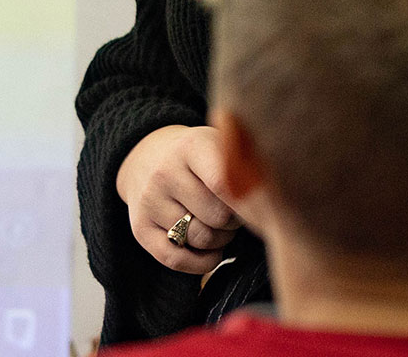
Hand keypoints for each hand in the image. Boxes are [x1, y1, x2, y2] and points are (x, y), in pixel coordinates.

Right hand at [116, 124, 241, 273]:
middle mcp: (166, 172)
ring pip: (200, 239)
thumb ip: (242, 163)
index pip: (225, 183)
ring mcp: (150, 201)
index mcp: (192, 147)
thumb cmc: (198, 154)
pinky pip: (175, 259)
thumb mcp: (218, 143)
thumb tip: (267, 199)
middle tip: (236, 214)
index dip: (245, 201)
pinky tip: (212, 253)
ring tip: (223, 227)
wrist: (148, 155)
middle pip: (217, 216)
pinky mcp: (140, 228)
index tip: (254, 202)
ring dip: (221, 241)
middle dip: (235, 221)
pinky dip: (201, 263)